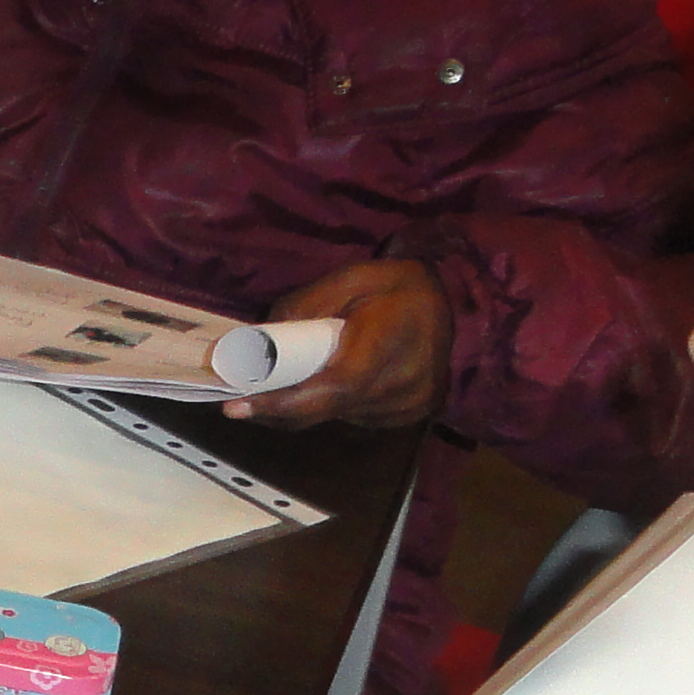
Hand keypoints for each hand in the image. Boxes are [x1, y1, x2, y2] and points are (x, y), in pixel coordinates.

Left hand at [227, 258, 450, 429]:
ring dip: (302, 405)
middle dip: (275, 406)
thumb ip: (304, 308)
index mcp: (388, 344)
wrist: (458, 304)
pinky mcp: (406, 416)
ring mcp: (406, 407)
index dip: (282, 401)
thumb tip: (255, 342)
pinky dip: (329, 404)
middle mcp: (401, 386)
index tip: (237, 406)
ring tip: (277, 383)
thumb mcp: (350, 278)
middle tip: (235, 396)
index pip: (331, 387)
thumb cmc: (398, 286)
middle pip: (324, 409)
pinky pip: (352, 416)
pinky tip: (322, 382)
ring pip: (335, 416)